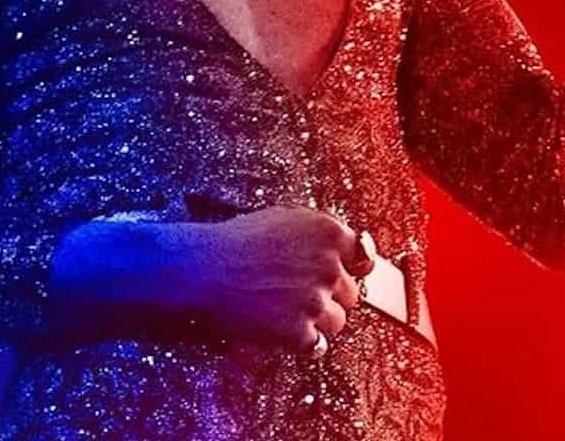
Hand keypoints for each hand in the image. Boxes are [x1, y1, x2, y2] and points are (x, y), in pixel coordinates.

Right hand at [180, 205, 371, 353]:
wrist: (201, 270)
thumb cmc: (235, 243)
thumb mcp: (284, 219)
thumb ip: (320, 234)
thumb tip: (351, 249)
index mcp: (328, 232)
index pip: (363, 257)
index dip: (350, 268)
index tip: (340, 275)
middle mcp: (328, 265)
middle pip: (352, 293)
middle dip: (330, 296)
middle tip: (299, 294)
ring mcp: (315, 300)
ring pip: (338, 321)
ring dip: (317, 320)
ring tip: (285, 311)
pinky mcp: (299, 330)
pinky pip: (317, 345)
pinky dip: (303, 342)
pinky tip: (282, 329)